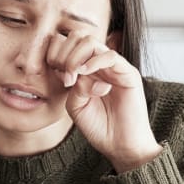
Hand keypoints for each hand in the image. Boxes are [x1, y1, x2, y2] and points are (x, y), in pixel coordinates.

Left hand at [46, 32, 161, 172]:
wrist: (120, 146)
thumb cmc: (99, 127)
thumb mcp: (75, 105)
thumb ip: (74, 85)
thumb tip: (79, 71)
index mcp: (86, 71)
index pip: (69, 45)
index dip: (58, 54)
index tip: (56, 73)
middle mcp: (100, 65)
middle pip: (78, 38)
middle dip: (65, 53)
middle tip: (64, 75)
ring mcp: (114, 68)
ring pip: (92, 42)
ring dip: (76, 56)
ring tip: (73, 76)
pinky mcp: (128, 74)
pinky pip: (111, 56)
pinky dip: (95, 61)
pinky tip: (85, 73)